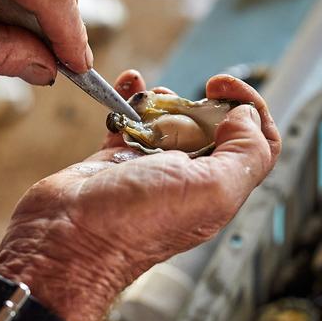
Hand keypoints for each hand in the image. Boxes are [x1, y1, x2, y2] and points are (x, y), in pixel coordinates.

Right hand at [0, 70, 280, 320]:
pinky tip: (127, 83)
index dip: (249, 110)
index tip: (220, 88)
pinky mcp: (112, 162)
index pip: (255, 145)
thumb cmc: (134, 223)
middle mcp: (186, 181)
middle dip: (198, 102)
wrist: (66, 237)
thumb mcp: (211, 190)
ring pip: (167, 123)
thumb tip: (246, 117)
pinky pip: (128, 123)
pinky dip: (129, 98)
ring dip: (163, 99)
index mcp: (216, 190)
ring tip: (148, 95)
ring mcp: (147, 171)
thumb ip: (245, 153)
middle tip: (181, 94)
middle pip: (210, 128)